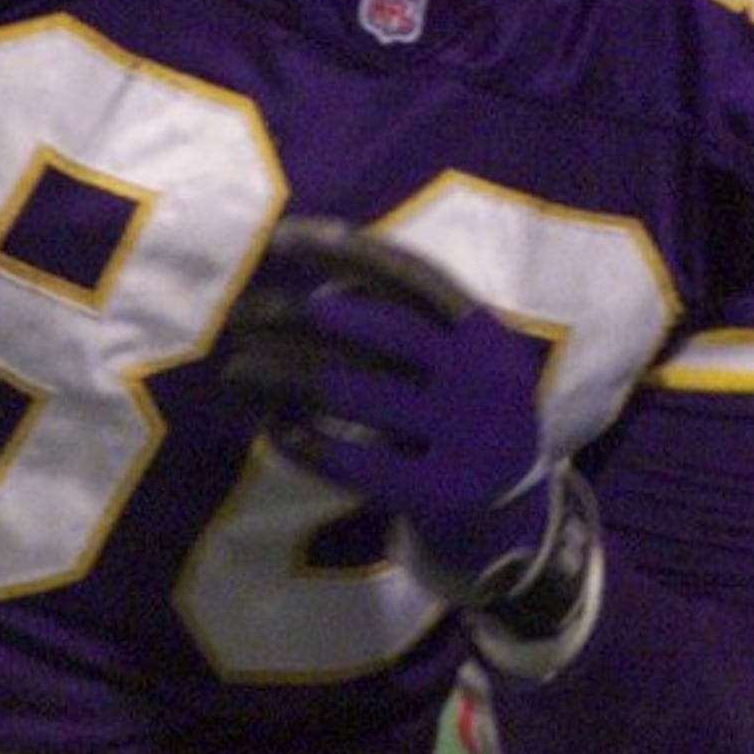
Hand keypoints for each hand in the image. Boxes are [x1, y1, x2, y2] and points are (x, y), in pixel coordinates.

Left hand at [217, 219, 560, 593]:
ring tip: (236, 371)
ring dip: (284, 377)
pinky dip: (306, 443)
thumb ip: (405, 320)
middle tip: (240, 314)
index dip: (345, 249)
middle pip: (374, 330)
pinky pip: (355, 463)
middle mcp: (481, 376)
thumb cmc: (463, 415)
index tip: (281, 237)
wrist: (517, 516)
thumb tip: (325, 292)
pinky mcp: (441, 492)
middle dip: (297, 316)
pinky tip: (272, 429)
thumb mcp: (458, 359)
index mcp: (484, 330)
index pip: (410, 273)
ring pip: (353, 393)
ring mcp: (465, 436)